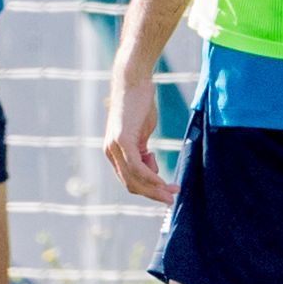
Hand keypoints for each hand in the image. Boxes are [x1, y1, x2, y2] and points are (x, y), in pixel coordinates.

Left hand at [103, 69, 171, 202]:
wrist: (133, 83)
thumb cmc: (139, 107)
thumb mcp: (141, 134)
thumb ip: (144, 153)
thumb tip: (151, 170)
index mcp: (113, 153)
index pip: (129, 181)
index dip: (148, 190)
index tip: (166, 194)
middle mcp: (110, 153)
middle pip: (131, 184)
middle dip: (153, 194)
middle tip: (171, 199)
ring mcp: (114, 147)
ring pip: (134, 178)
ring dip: (155, 188)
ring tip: (173, 191)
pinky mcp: (122, 140)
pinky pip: (136, 167)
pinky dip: (151, 177)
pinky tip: (163, 183)